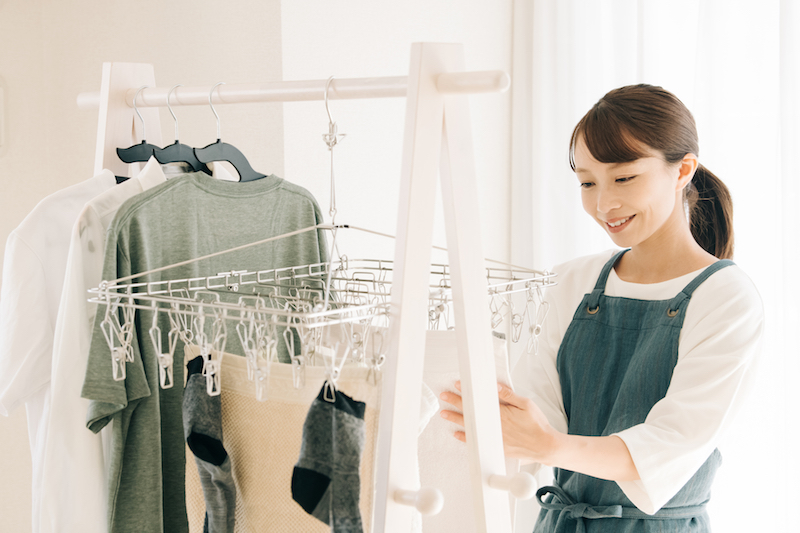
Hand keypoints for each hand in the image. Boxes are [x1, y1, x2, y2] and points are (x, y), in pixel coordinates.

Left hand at [439, 381, 558, 463]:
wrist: (545, 446)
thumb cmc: (538, 426)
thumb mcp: (526, 405)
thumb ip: (510, 396)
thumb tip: (496, 387)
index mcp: (501, 413)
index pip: (479, 401)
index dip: (466, 393)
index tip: (456, 386)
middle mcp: (494, 426)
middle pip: (470, 413)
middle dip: (455, 403)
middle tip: (444, 396)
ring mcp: (494, 437)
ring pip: (470, 427)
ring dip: (456, 419)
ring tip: (445, 414)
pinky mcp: (496, 447)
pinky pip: (476, 442)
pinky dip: (466, 438)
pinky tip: (457, 434)